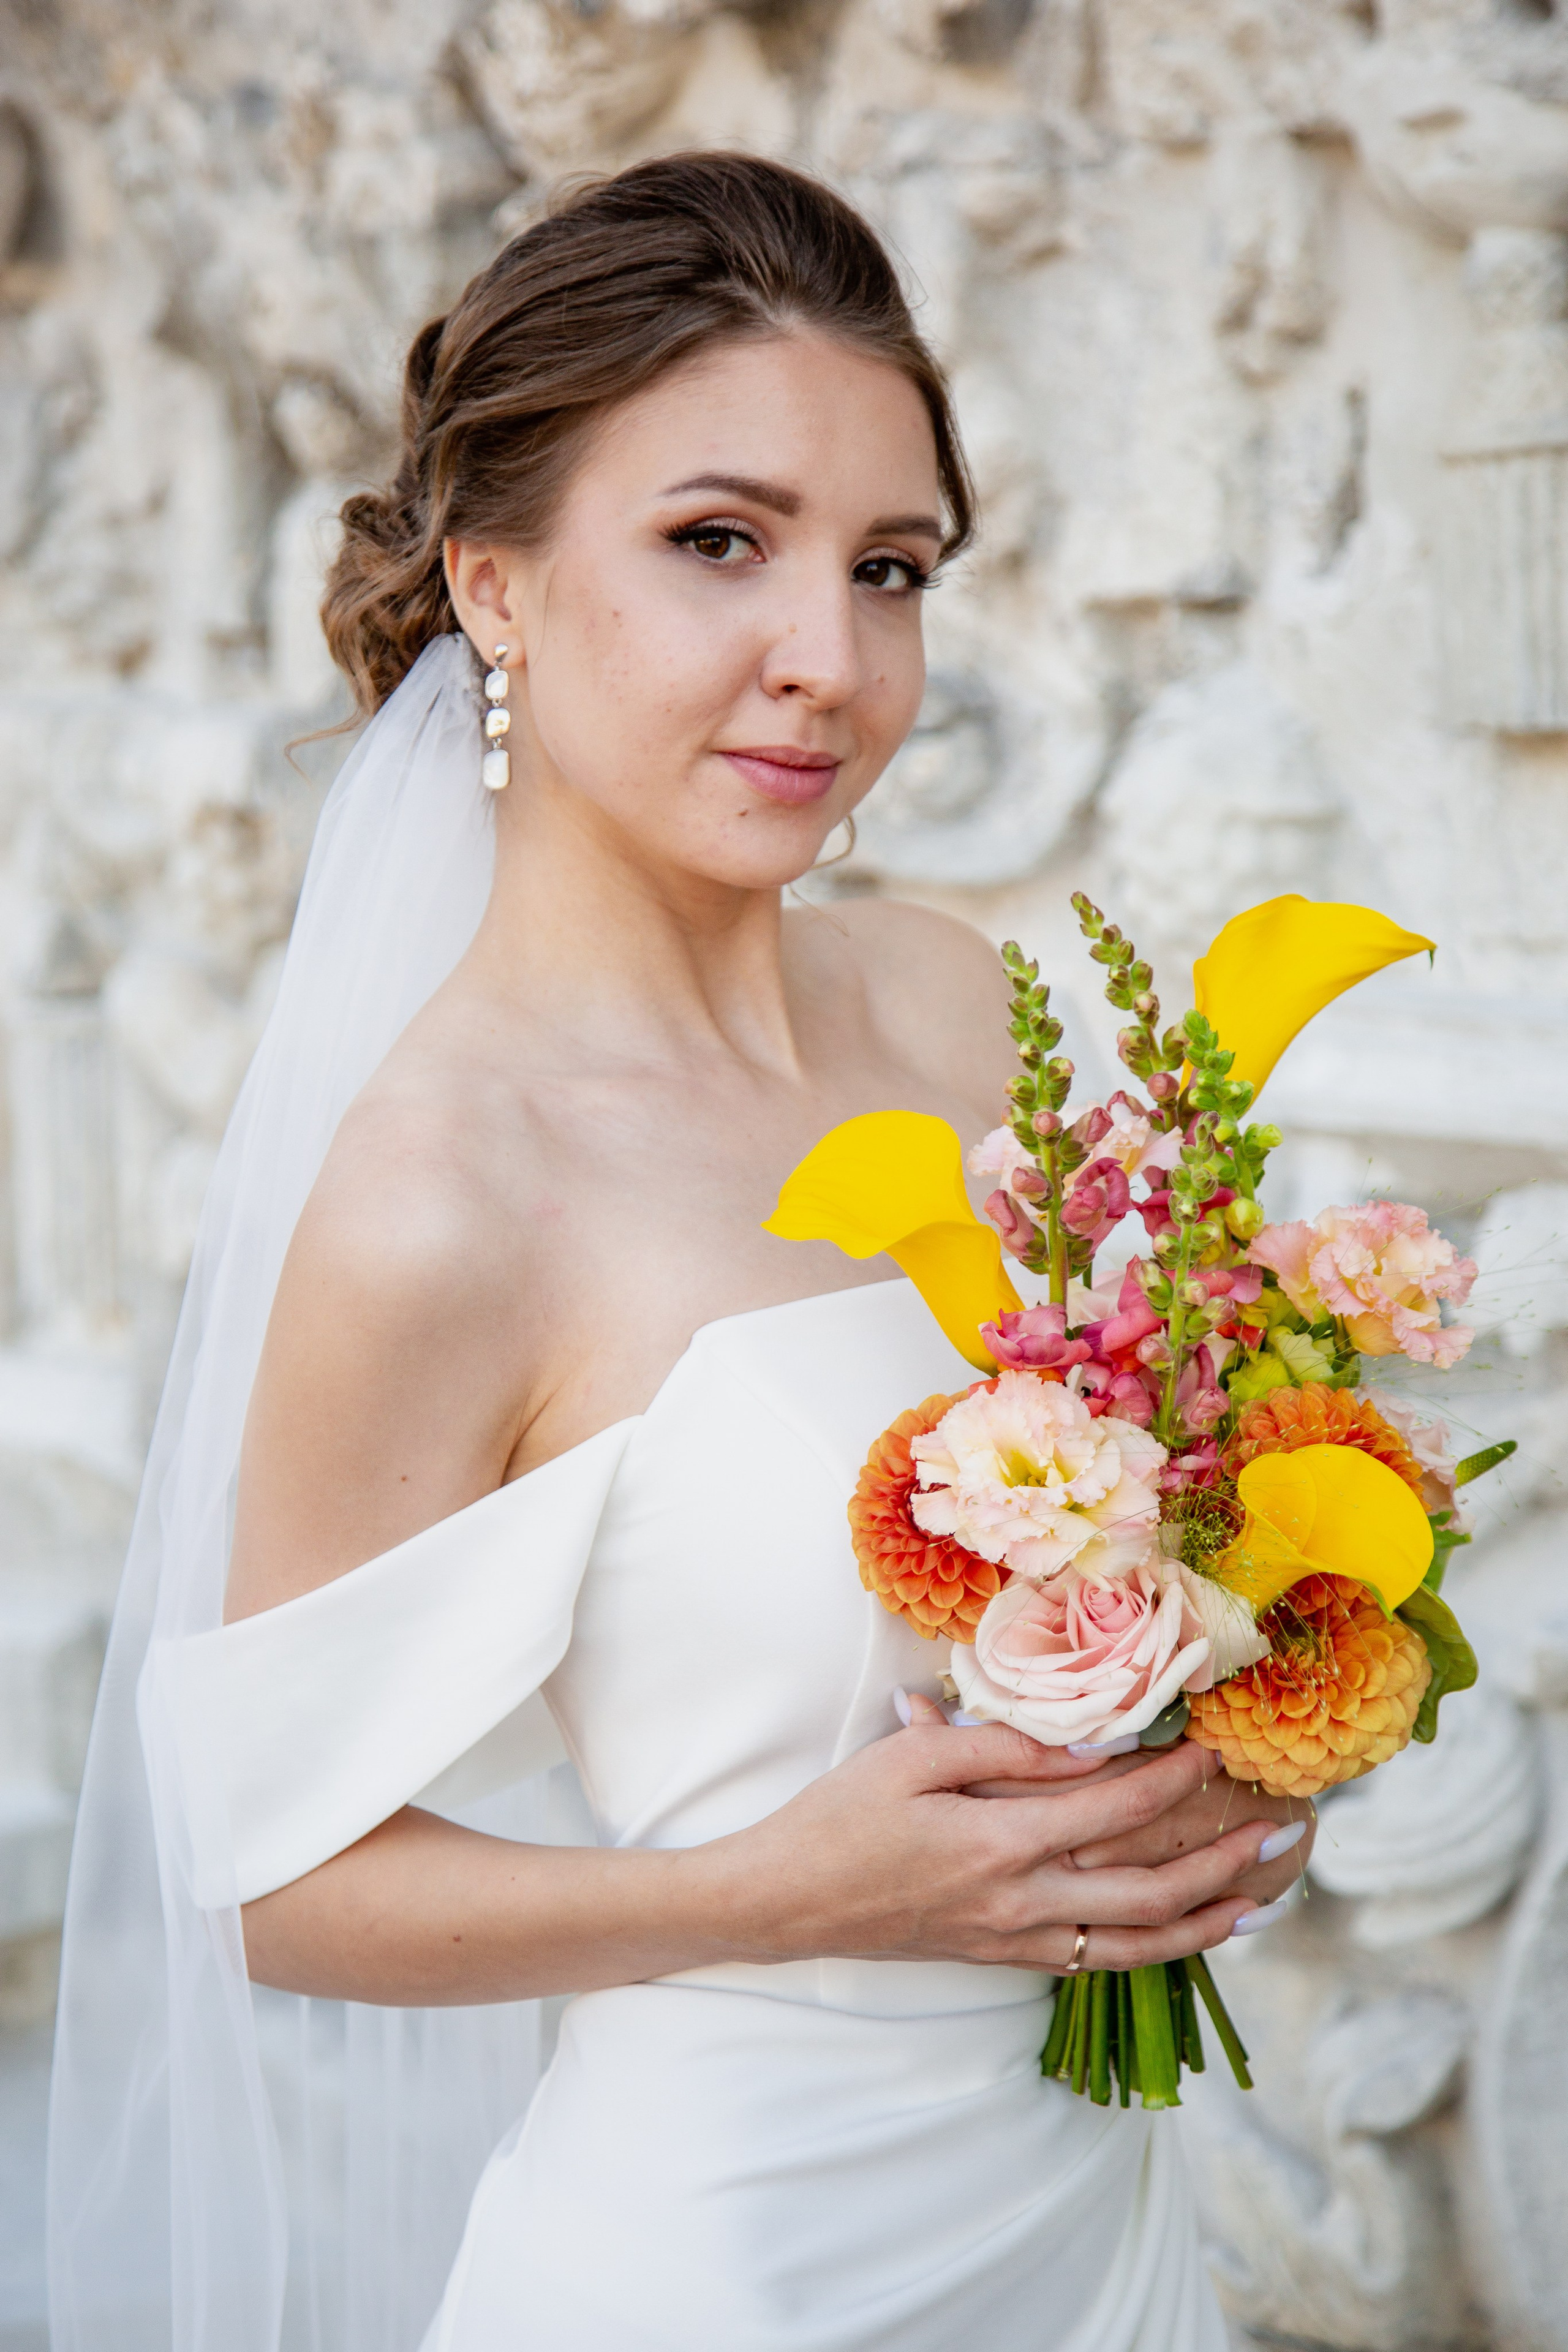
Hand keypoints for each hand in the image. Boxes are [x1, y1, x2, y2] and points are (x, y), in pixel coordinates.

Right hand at [702, 1701, 1290, 1975]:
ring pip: (1134, 1939)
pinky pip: (1096, 1958)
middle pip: (1147, 1889)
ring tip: (1260, 1900)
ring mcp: (1015, 1940)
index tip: (1214, 1751)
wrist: (786, 1901)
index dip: (1171, 1781)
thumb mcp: (913, 1758)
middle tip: (1282, 1834)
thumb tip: (1088, 1742)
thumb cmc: (841, 1817)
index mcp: (1000, 1843)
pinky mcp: (1003, 1957)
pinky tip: (1181, 1933)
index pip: (1111, 1809)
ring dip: (1205, 1920)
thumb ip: (1003, 1747)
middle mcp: (1021, 1902)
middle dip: (1222, 1863)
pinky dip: (1151, 1949)